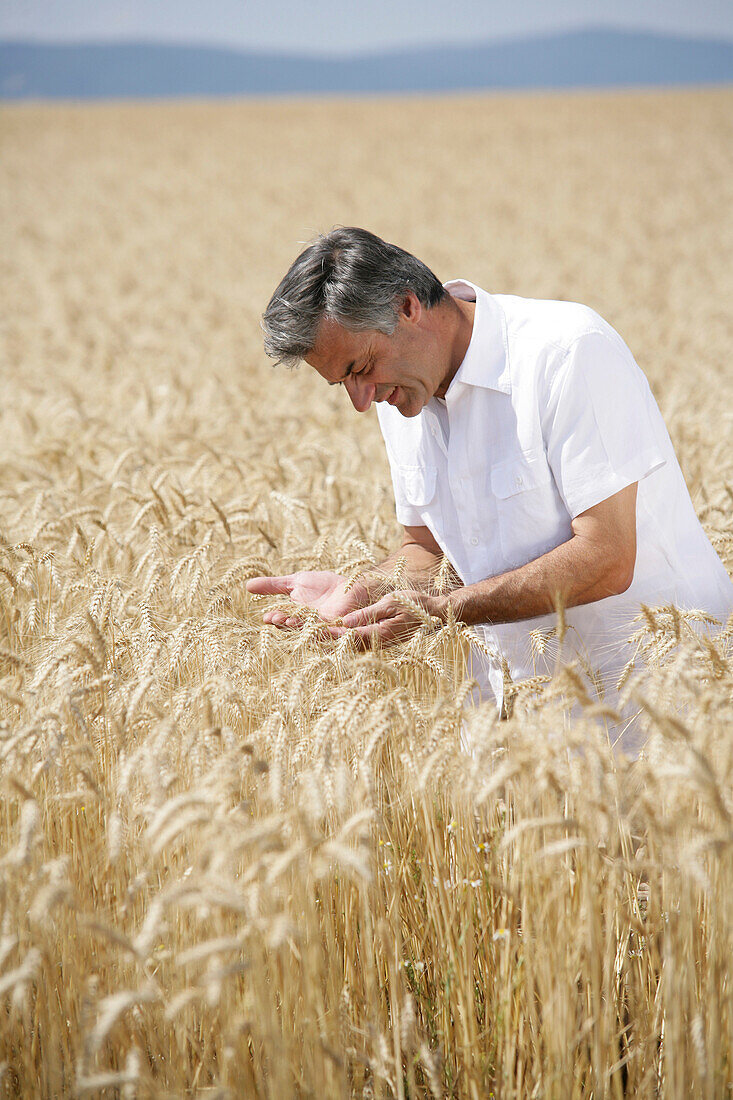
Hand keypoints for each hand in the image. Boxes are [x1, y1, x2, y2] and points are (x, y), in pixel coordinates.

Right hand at [245, 570, 368, 628]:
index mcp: (296, 617)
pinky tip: (315, 624)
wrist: (352, 586)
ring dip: (300, 628)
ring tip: (290, 621)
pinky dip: (322, 630)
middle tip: (278, 618)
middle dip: (285, 624)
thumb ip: (274, 585)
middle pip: (294, 629)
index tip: (266, 617)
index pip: (282, 620)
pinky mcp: (340, 629)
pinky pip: (330, 633)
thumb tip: (246, 585)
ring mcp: (324, 629)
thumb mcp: (296, 582)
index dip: (275, 619)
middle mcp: (308, 626)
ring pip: (309, 632)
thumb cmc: (324, 586)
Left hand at [326, 589, 445, 646]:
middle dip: (328, 640)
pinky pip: (359, 643)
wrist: (433, 613)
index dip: (332, 634)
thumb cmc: (413, 604)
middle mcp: (378, 642)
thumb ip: (367, 613)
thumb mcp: (390, 602)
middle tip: (308, 635)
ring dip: (334, 641)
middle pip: (348, 644)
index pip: (350, 635)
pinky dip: (345, 639)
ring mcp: (380, 643)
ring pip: (352, 645)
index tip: (316, 631)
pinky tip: (333, 633)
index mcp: (380, 633)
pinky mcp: (381, 641)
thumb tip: (344, 622)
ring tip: (314, 635)